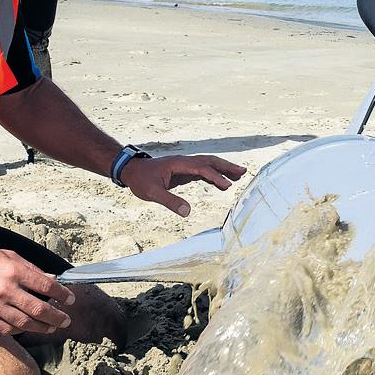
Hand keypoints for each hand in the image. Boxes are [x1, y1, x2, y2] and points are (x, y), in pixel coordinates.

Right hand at [0, 245, 73, 335]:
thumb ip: (32, 269)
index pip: (46, 287)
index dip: (62, 294)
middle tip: (66, 320)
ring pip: (24, 323)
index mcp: (14, 271)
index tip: (70, 299)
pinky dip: (21, 331)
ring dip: (42, 327)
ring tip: (52, 327)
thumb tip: (51, 279)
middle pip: (38, 309)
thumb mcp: (9, 255)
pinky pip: (7, 329)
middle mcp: (6, 290)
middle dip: (57, 317)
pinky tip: (29, 328)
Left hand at [121, 152, 245, 215]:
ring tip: (239, 175)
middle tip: (243, 172)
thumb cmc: (140, 180)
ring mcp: (185, 166)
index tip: (227, 186)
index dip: (215, 177)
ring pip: (208, 165)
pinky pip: (203, 172)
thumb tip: (188, 212)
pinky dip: (214, 176)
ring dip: (223, 169)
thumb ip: (170, 201)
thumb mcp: (152, 192)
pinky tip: (222, 183)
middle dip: (226, 166)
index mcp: (179, 164)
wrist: (131, 170)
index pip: (201, 168)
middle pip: (210, 161)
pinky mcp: (184, 171)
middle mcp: (184, 162)